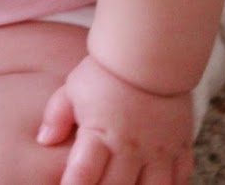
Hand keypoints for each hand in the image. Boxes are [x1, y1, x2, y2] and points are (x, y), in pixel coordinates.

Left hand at [38, 55, 195, 184]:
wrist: (151, 52)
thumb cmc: (107, 72)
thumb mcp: (73, 89)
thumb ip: (57, 116)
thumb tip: (43, 140)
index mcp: (101, 135)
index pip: (83, 175)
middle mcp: (132, 148)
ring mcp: (160, 150)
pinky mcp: (180, 145)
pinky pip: (180, 177)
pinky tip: (154, 184)